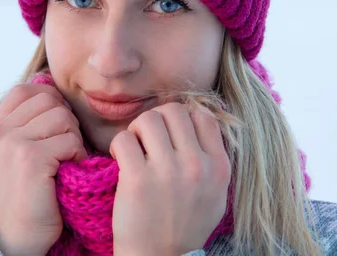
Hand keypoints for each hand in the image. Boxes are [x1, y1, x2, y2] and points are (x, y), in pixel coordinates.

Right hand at [0, 83, 87, 255]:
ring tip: (66, 160)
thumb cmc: (26, 194)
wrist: (18, 236)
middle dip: (65, 121)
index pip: (25, 90)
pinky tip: (69, 171)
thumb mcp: (13, 153)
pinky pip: (70, 140)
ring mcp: (12, 144)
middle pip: (48, 100)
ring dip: (73, 139)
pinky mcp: (31, 159)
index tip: (55, 127)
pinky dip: (77, 155)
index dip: (48, 101)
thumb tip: (49, 87)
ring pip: (62, 117)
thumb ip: (24, 123)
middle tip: (64, 147)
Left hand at [109, 102, 230, 255]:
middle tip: (146, 139)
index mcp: (218, 167)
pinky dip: (118, 145)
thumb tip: (199, 120)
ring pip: (148, 119)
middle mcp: (196, 166)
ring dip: (135, 130)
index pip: (203, 116)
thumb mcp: (214, 194)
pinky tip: (120, 160)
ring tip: (133, 148)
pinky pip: (123, 139)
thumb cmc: (184, 226)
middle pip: (173, 111)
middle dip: (156, 120)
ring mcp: (167, 172)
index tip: (170, 133)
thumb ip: (211, 158)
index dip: (182, 118)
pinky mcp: (137, 179)